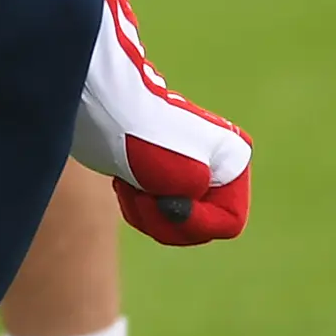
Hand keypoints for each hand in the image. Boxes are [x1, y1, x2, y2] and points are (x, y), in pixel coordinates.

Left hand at [80, 58, 249, 245]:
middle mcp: (216, 168)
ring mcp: (186, 172)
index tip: (165, 200)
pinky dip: (135, 206)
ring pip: (170, 223)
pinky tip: (124, 183)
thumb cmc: (146, 138)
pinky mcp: (157, 175)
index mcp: (233, 161)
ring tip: (131, 185)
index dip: (196, 223)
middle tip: (142, 194)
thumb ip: (195, 215)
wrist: (102, 108)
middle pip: (197, 227)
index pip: (228, 222)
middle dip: (164, 219)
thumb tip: (176, 215)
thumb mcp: (182, 179)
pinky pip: (152, 213)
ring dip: (145, 213)